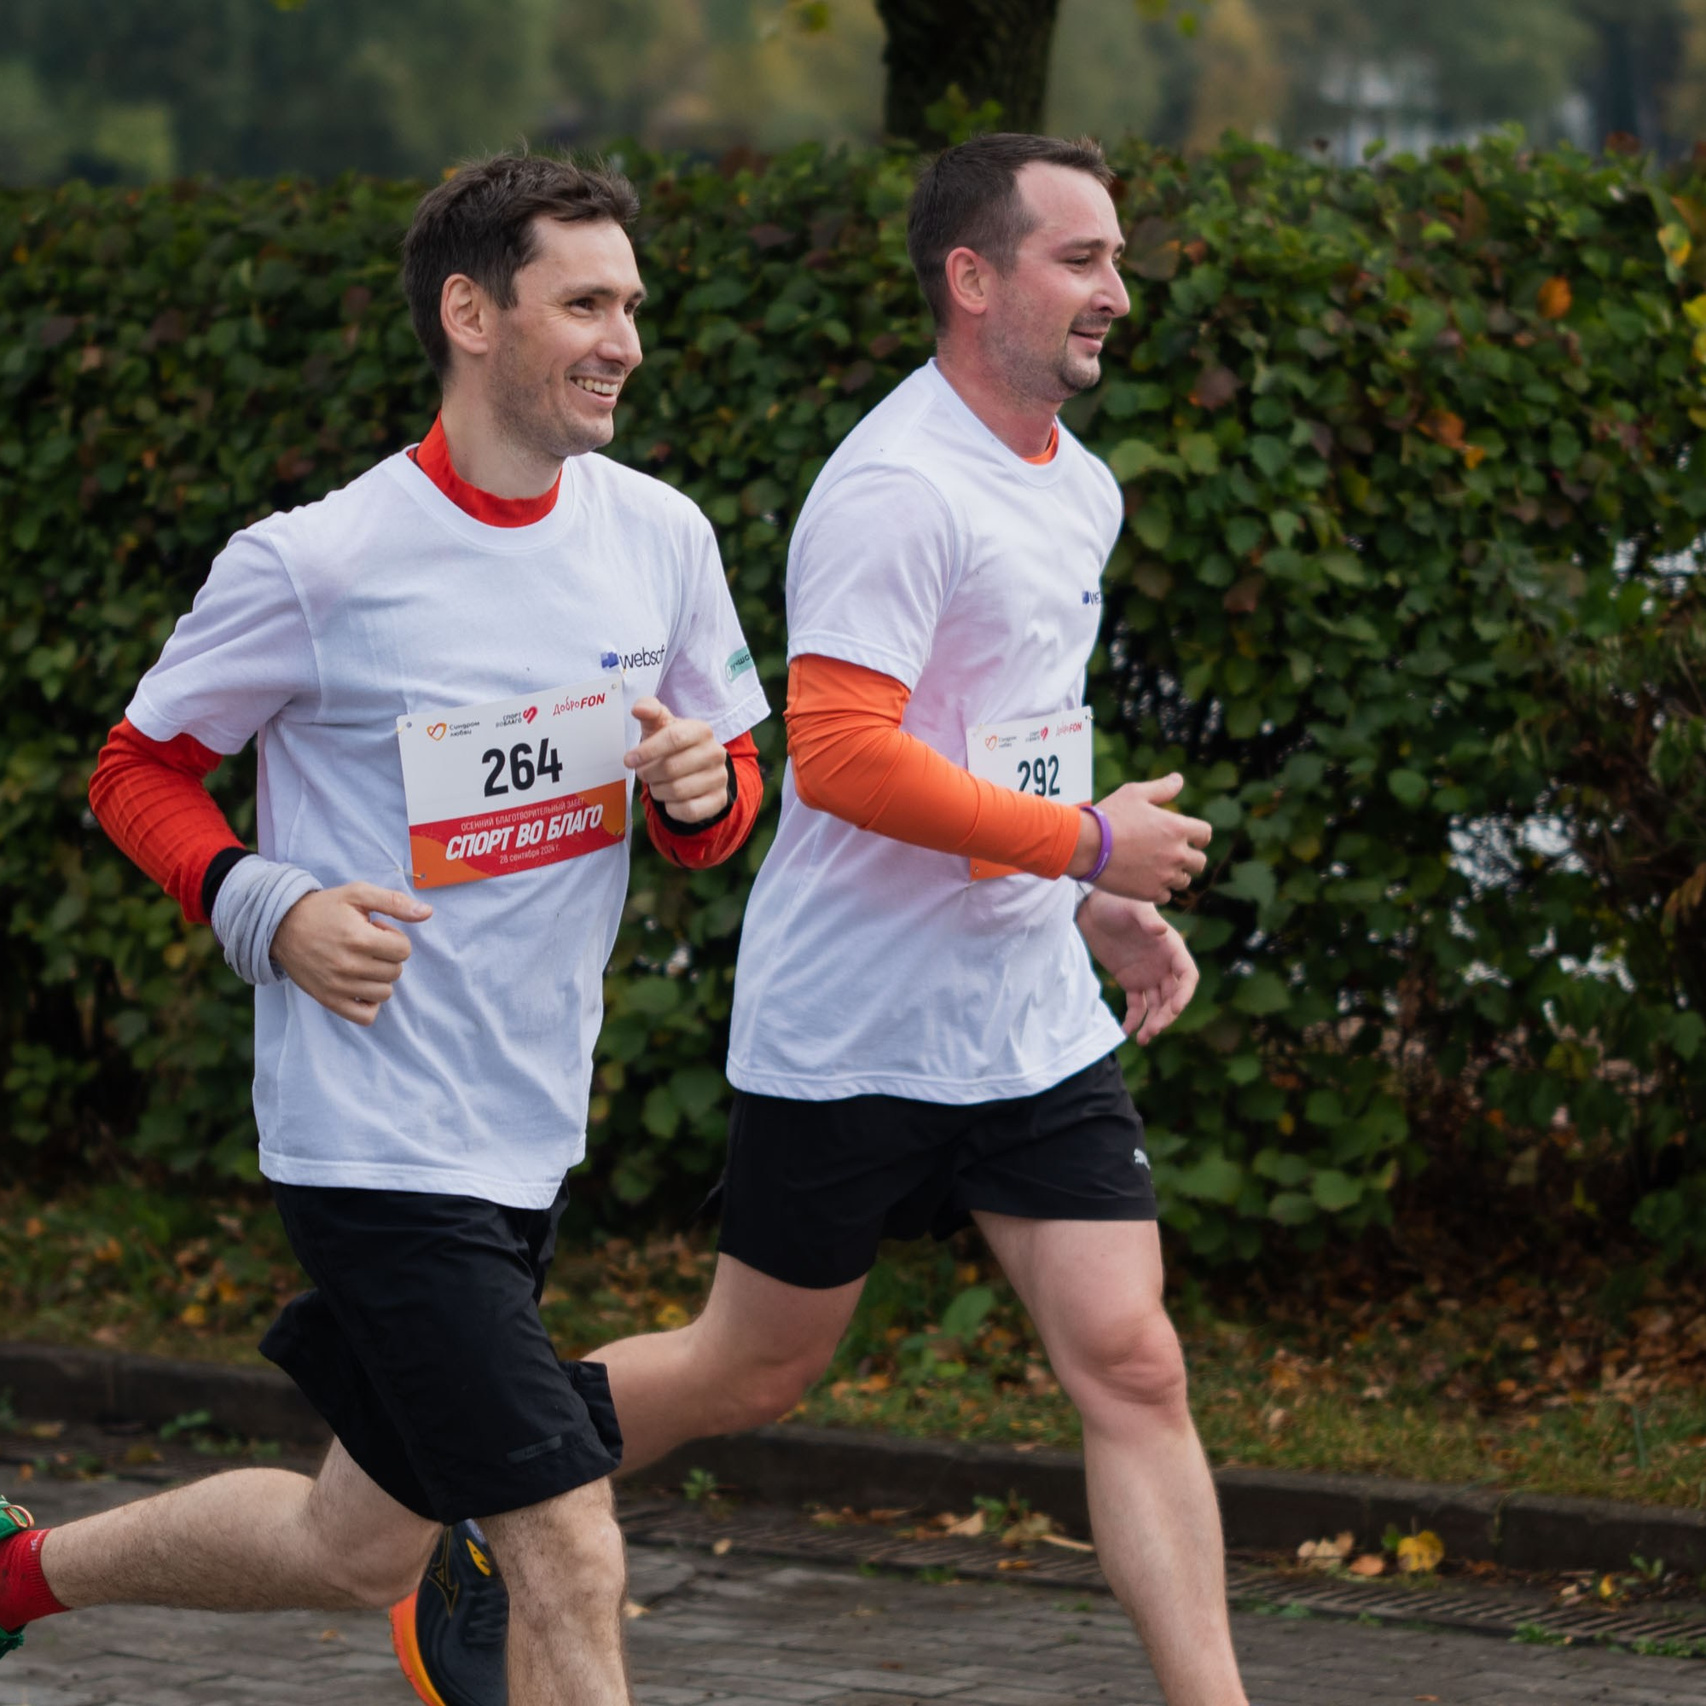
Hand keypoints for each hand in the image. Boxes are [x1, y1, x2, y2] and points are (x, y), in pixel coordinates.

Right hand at [270, 883, 430, 1026]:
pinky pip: (365, 1016)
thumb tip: (427, 913)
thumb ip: (395, 902)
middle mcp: (349, 966)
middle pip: (396, 972)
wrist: (281, 926)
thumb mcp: (358, 894)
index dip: (394, 938)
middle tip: (366, 945)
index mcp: (359, 938)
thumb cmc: (324, 908)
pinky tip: (361, 986)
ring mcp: (338, 986)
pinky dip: (369, 1004)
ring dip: (380, 978)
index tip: (376, 931)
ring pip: (384, 993)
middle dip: (388, 957)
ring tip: (361, 962)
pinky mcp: (329, 1000)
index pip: (404, 950)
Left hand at [625, 697, 727, 821]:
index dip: (647, 750)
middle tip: (643, 773)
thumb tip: (638, 708)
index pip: (674, 738)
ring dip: (658, 790)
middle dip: (649, 773)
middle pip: (672, 768)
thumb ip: (649, 711)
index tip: (629, 760)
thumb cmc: (673, 745)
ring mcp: (719, 777)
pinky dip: (672, 808)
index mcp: (701, 730)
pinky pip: (689, 810)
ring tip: (657, 784)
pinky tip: (670, 799)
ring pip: (678, 791)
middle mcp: (715, 752)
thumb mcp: (661, 726)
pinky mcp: (719, 800)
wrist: (698, 770)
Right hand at [1067, 773, 1211, 901]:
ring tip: (1157, 869)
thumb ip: (1161, 788)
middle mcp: (1177, 853)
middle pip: (1199, 862)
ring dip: (1174, 875)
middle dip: (1189, 858)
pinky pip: (1165, 896)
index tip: (1190, 838)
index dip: (1198, 835)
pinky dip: (1158, 890)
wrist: (1086, 845)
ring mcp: (1165, 875)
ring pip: (1183, 881)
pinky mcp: (1150, 893)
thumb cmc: (1109, 816)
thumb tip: (1178, 780)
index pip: (1205, 834)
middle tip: (1172, 855)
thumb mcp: (1134, 793)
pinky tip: (1145, 881)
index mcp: (1177, 828)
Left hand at [1077, 892, 1198, 1043]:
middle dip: (1166, 1015)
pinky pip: (1136, 1006)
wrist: (1093, 907)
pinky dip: (1133, 1020)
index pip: (1187, 975)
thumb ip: (1148, 920)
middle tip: (1154, 1030)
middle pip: (1173, 996)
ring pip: (1157, 1005)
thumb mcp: (1134, 907)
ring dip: (1153, 1022)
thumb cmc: (1118, 901)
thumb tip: (1161, 930)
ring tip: (1142, 1039)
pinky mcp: (1130, 981)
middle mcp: (1164, 964)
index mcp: (1172, 947)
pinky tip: (1126, 1032)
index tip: (1174, 1008)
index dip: (1184, 994)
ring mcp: (1148, 975)